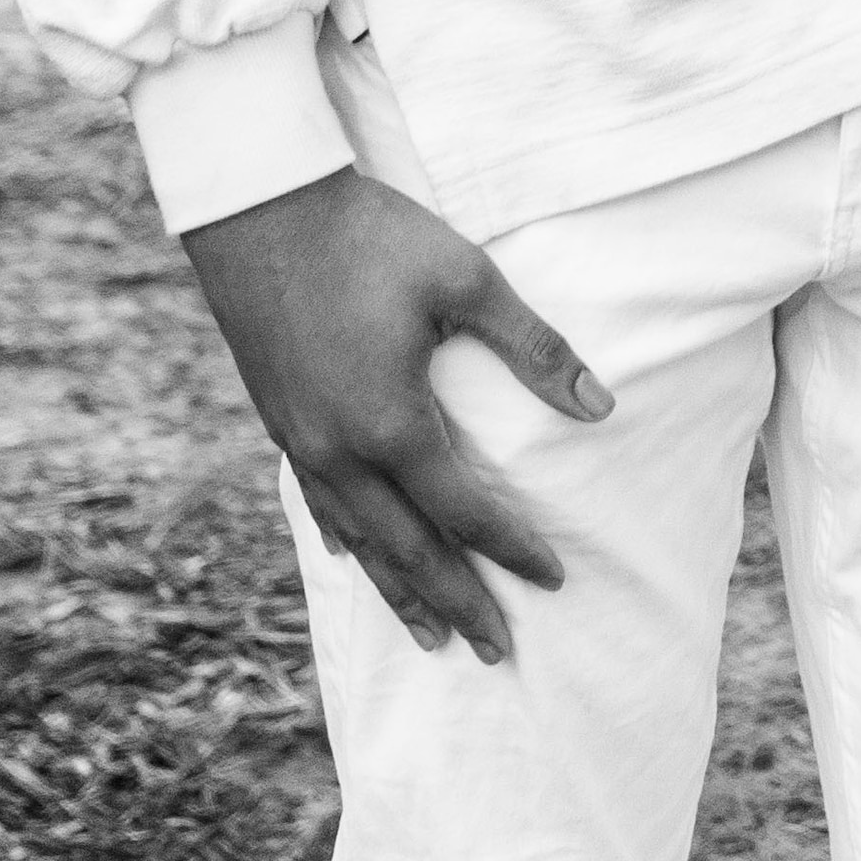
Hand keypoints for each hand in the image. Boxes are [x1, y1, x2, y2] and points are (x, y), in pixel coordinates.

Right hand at [180, 166, 610, 665]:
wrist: (260, 209)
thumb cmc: (372, 236)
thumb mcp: (468, 281)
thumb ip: (534, 350)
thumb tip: (600, 408)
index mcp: (390, 425)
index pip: (465, 510)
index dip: (511, 548)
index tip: (553, 581)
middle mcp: (339, 451)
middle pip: (407, 548)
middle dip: (456, 601)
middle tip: (497, 652)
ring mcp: (301, 442)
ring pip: (357, 538)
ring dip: (398, 588)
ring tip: (432, 634)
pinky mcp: (279, 420)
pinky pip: (319, 504)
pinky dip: (348, 541)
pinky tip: (357, 556)